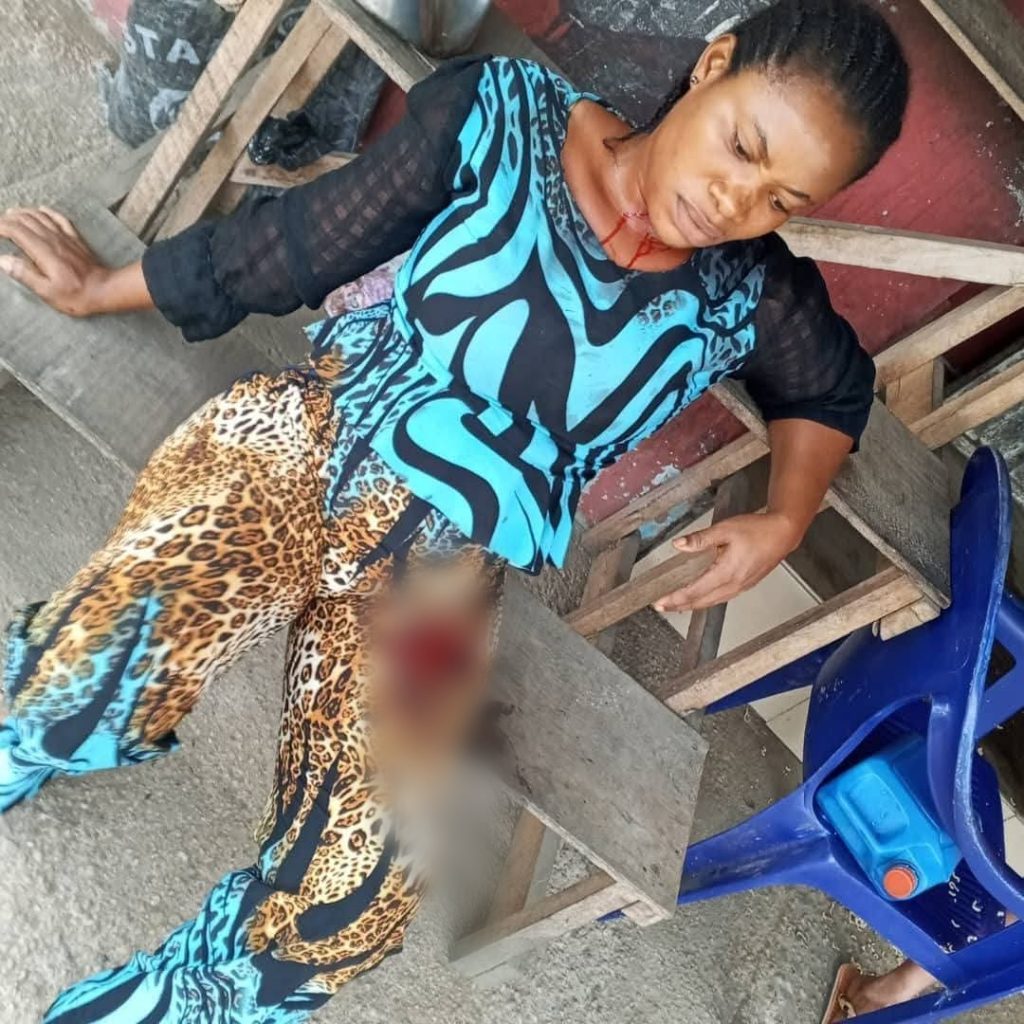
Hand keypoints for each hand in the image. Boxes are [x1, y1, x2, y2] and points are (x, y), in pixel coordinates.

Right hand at [0, 207, 112, 315]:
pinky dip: (48, 212)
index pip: (16, 230)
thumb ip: (24, 274)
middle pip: (25, 220)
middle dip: (7, 218)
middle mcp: (53, 240)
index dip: (0, 227)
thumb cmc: (77, 295)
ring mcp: (66, 238)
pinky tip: (42, 209)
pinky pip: (60, 219)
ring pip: (41, 216)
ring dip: (24, 212)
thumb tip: (4, 260)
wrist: (105, 291)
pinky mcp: (75, 240)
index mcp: (43, 251)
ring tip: (11, 213)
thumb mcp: (47, 292)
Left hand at [654, 511, 802, 612]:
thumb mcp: (725, 529)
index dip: (675, 599)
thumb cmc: (757, 530)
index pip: (694, 592)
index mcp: (725, 573)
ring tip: (676, 605)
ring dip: (692, 605)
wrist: (782, 534)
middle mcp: (733, 585)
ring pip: (711, 602)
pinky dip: (706, 601)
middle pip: (701, 602)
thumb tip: (679, 544)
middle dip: (679, 606)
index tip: (660, 603)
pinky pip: (720, 598)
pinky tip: (699, 599)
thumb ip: (700, 539)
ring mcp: (740, 587)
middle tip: (661, 607)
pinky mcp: (744, 585)